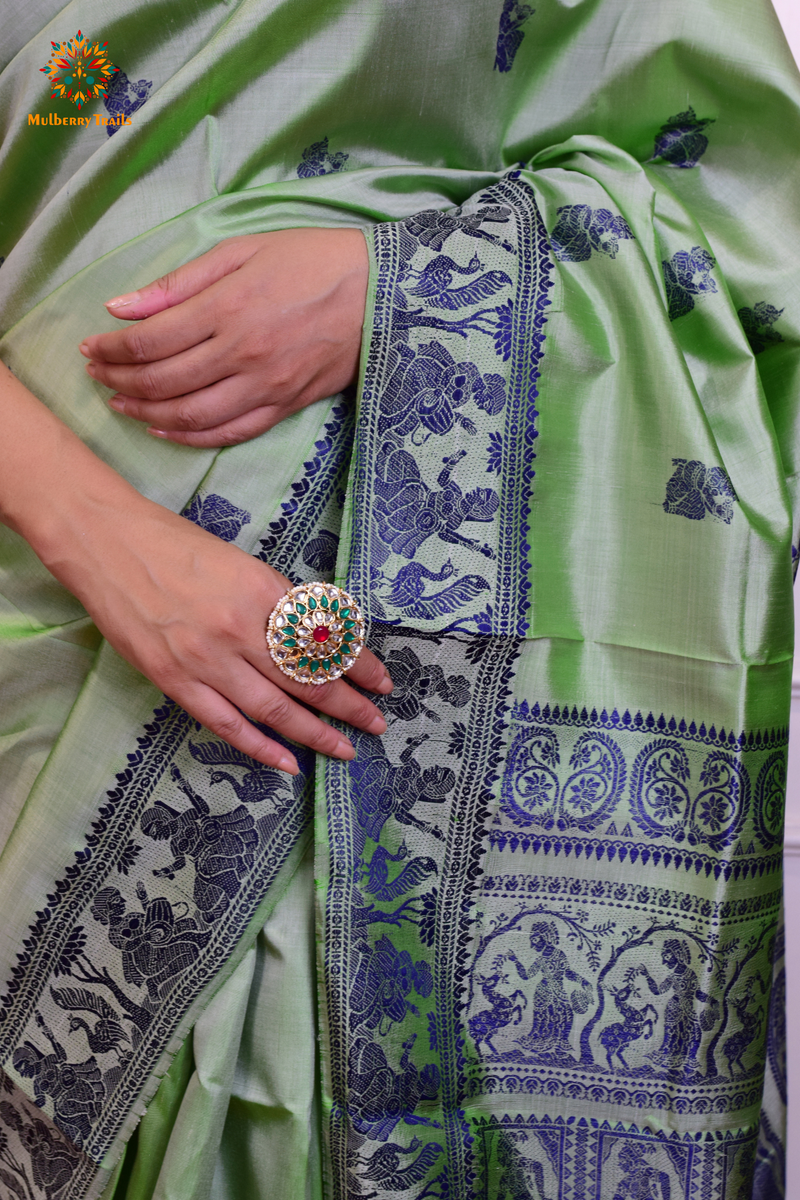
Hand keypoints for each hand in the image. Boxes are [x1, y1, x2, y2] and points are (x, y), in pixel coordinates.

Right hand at [44, 492, 390, 774]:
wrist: (106, 543)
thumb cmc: (177, 546)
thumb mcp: (243, 565)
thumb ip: (279, 604)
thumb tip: (321, 642)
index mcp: (263, 592)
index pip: (326, 641)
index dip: (359, 666)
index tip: (382, 682)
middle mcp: (239, 629)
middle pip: (308, 680)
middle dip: (349, 706)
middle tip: (376, 724)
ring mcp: (205, 660)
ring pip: (274, 710)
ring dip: (316, 733)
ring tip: (345, 749)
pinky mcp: (173, 680)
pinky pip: (227, 724)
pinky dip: (261, 747)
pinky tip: (290, 762)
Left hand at [78, 229, 368, 446]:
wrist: (380, 294)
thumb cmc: (311, 261)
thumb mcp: (242, 250)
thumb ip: (179, 283)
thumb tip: (121, 307)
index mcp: (227, 307)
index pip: (150, 340)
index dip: (112, 349)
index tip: (91, 348)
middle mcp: (242, 353)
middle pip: (163, 381)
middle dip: (121, 383)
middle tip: (98, 378)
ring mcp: (265, 386)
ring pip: (191, 416)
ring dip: (148, 415)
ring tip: (123, 406)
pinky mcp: (284, 406)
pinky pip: (230, 433)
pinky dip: (191, 438)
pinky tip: (165, 430)